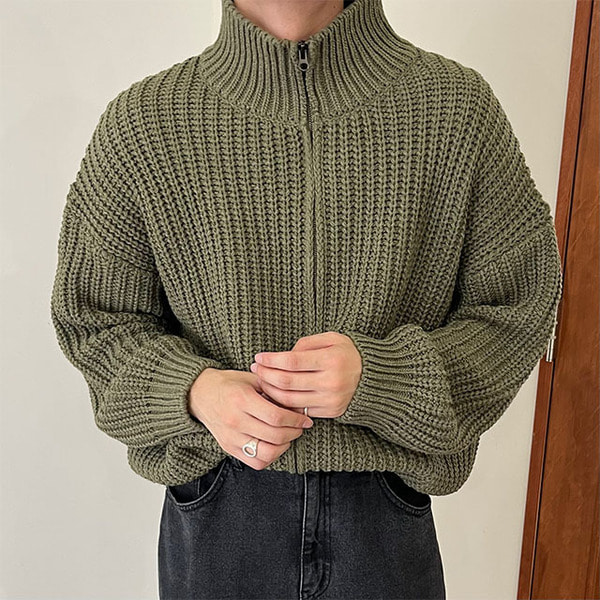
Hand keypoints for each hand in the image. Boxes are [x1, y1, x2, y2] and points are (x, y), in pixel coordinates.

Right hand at [187, 368, 313, 469]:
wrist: (199, 394)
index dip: (296, 419)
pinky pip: (256, 462)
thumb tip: (297, 403)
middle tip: (300, 426)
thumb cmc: (228, 384)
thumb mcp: (251, 378)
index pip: (276, 416)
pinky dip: (271, 456)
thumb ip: (273, 389)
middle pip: (275, 435)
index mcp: (241, 399)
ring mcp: (231, 437)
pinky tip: (276, 445)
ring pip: (267, 452)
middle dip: (294, 432)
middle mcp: (235, 420)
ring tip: (289, 435)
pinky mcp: (229, 448)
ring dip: (285, 446)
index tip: (305, 418)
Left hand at [249, 331, 361, 418]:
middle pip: (287, 382)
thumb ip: (307, 344)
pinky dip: (284, 404)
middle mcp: (331, 382)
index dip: (271, 360)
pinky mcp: (330, 412)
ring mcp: (330, 399)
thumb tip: (284, 357)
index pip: (291, 362)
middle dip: (266, 375)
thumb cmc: (348, 354)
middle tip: (255, 369)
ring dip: (270, 391)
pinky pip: (300, 410)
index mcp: (331, 360)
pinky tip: (276, 394)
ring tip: (262, 381)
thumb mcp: (332, 338)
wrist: (374, 378)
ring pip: (289, 400)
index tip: (259, 357)